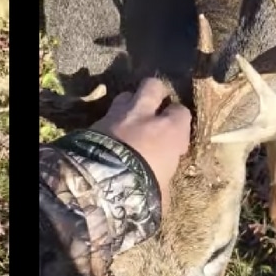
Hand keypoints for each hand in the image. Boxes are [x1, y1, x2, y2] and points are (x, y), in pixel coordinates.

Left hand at [91, 77, 191, 209]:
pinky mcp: (93, 123)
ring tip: (129, 122)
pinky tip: (108, 137)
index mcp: (169, 130)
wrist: (101, 185)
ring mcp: (116, 116)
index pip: (181, 112)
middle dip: (155, 94)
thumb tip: (163, 184)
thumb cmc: (143, 189)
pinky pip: (105, 116)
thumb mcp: (163, 189)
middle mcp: (144, 115)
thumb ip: (165, 177)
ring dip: (129, 106)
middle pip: (152, 86)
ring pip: (125, 95)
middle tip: (154, 111)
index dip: (178, 123)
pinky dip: (109, 124)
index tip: (175, 140)